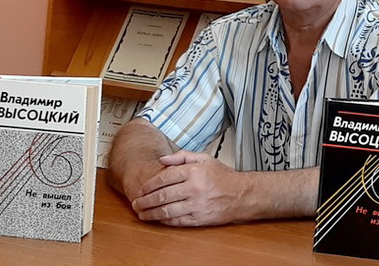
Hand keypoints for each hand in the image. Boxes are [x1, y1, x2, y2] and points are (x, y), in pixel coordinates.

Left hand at [131, 150, 247, 226]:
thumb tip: (162, 160)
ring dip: (151, 213)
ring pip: (167, 210)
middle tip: (136, 203)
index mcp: (194, 171)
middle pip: (162, 195)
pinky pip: (177, 221)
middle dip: (145, 200)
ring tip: (142, 213)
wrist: (242, 195)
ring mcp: (197, 205)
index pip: (164, 177)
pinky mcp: (200, 218)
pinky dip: (165, 221)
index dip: (149, 184)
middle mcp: (194, 188)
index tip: (141, 189)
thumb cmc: (223, 176)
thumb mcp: (204, 159)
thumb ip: (182, 157)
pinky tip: (158, 219)